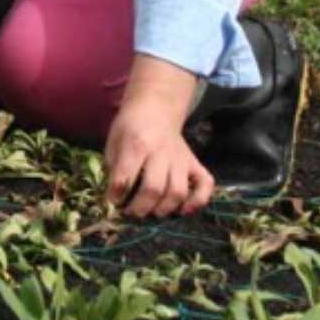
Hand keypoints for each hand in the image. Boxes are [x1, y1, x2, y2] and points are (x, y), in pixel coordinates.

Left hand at [104, 99, 215, 218]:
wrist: (155, 108)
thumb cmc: (130, 127)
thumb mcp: (114, 141)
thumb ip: (113, 167)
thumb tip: (115, 196)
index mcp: (137, 144)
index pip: (126, 176)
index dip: (116, 194)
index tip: (113, 201)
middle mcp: (161, 152)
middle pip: (154, 188)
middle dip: (140, 208)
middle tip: (132, 212)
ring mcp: (181, 158)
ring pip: (178, 191)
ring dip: (164, 209)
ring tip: (152, 211)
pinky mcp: (194, 163)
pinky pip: (206, 184)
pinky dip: (198, 201)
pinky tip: (184, 210)